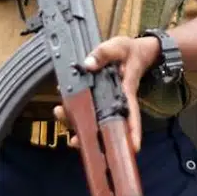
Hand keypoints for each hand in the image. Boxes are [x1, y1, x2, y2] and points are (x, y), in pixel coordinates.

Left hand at [52, 35, 161, 153]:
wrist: (134, 51)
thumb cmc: (129, 52)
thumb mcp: (118, 47)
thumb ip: (104, 53)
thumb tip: (88, 65)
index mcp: (126, 91)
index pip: (131, 114)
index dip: (133, 131)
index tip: (133, 148)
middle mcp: (117, 101)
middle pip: (109, 124)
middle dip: (94, 136)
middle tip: (75, 140)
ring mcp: (107, 101)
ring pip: (96, 120)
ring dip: (80, 127)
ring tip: (65, 129)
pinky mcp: (99, 98)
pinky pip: (88, 110)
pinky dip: (75, 114)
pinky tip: (62, 112)